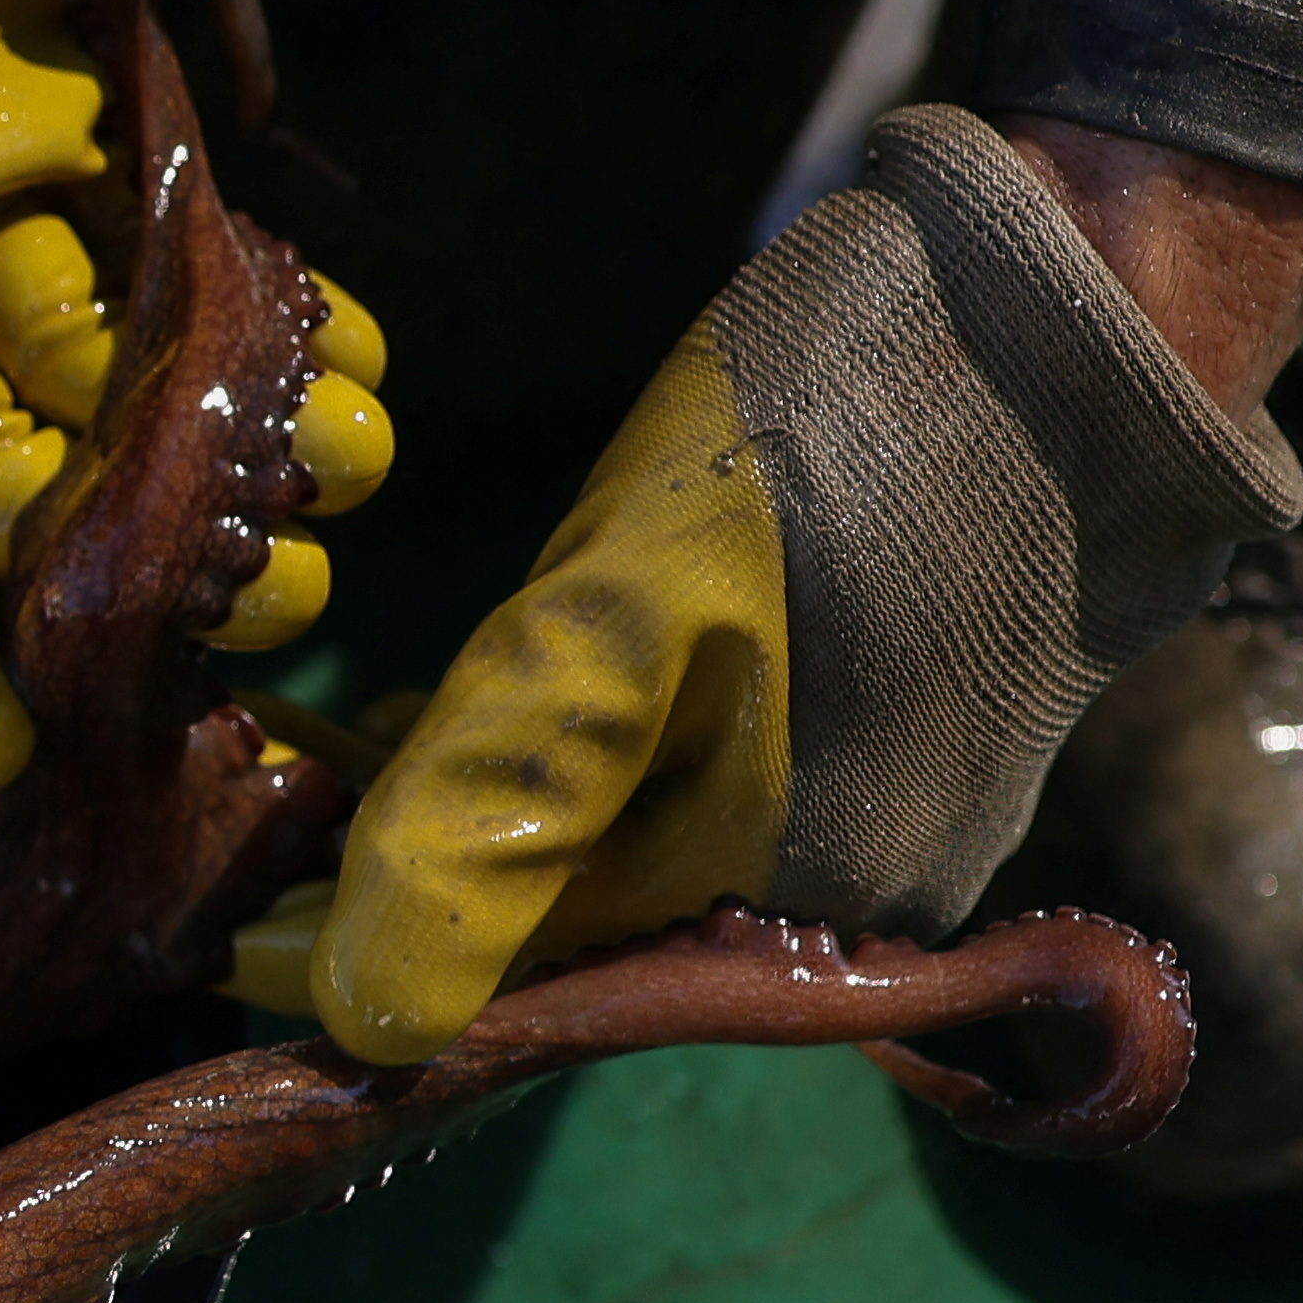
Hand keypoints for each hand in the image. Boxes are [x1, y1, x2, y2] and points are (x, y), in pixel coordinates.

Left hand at [233, 106, 1302, 1060]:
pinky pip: (696, 785)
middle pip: (576, 922)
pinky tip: (478, 703)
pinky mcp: (899, 728)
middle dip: (425, 875)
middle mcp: (845, 895)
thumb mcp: (626, 603)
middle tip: (271, 804)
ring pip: (626, 852)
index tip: (219, 904)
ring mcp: (887, 812)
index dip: (359, 939)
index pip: (515, 974)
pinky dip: (580, 756)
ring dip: (490, 814)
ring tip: (343, 754)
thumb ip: (499, 806)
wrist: (1083, 286)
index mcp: (778, 897)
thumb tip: (365, 1016)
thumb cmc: (853, 425)